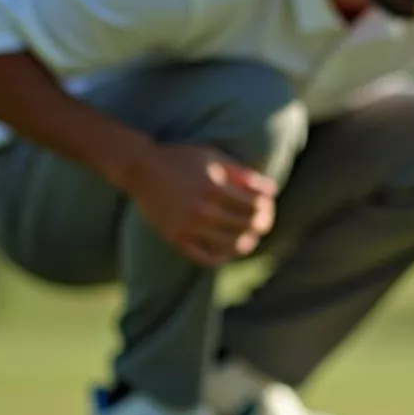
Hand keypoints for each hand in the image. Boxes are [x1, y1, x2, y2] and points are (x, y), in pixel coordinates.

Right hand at [124, 142, 276, 267]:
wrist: (141, 169)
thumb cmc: (182, 159)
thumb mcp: (214, 157)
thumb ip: (243, 173)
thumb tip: (272, 190)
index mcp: (215, 188)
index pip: (254, 207)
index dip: (266, 208)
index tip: (267, 207)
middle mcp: (203, 210)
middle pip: (246, 226)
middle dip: (261, 225)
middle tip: (263, 224)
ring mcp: (189, 227)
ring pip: (231, 245)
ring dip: (247, 243)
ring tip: (250, 239)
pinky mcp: (176, 239)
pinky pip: (206, 257)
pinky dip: (223, 257)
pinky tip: (229, 251)